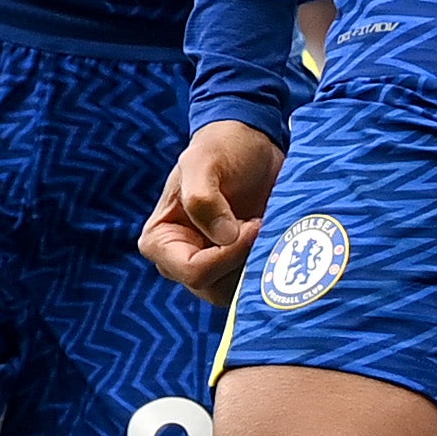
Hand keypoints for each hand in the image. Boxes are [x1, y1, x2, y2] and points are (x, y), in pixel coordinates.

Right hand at [139, 120, 283, 307]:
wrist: (251, 142)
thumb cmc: (221, 147)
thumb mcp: (204, 161)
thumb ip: (202, 197)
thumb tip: (224, 237)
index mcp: (160, 241)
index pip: (194, 271)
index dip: (228, 254)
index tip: (253, 224)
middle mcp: (179, 262)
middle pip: (215, 289)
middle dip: (245, 261)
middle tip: (263, 225)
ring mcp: (210, 269)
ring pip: (237, 293)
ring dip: (259, 266)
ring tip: (269, 229)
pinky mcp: (237, 268)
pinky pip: (254, 286)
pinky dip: (270, 266)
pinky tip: (276, 238)